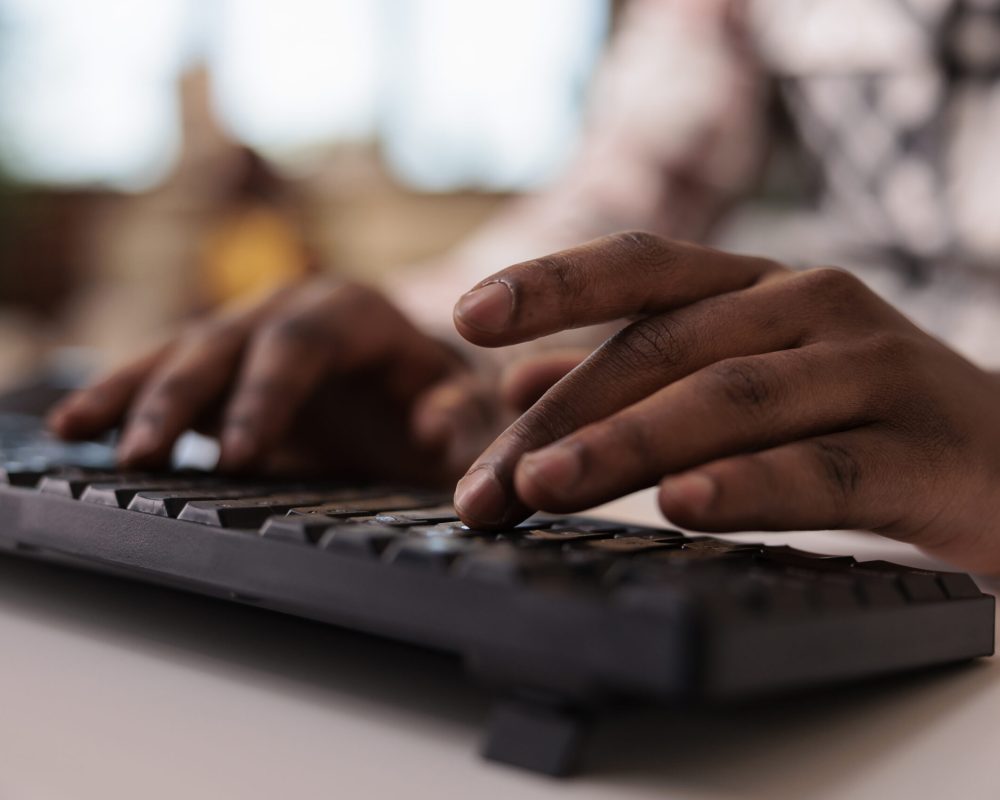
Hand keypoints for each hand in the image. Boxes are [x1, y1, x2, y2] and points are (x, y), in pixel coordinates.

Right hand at [49, 279, 505, 484]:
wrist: (411, 375)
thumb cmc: (438, 388)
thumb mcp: (462, 400)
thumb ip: (456, 413)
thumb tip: (432, 431)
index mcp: (351, 310)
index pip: (301, 343)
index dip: (266, 395)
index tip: (240, 455)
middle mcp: (287, 309)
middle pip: (224, 343)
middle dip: (180, 399)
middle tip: (144, 457)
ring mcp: (247, 332)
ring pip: (178, 353)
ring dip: (130, 393)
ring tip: (79, 431)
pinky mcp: (220, 365)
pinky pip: (162, 375)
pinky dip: (120, 397)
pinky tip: (76, 426)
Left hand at [451, 232, 999, 572]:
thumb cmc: (857, 417)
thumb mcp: (745, 378)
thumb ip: (636, 377)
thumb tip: (516, 386)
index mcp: (762, 287)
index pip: (644, 265)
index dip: (554, 283)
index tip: (467, 316)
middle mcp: (814, 307)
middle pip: (665, 349)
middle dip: (564, 419)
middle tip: (488, 483)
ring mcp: (873, 370)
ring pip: (730, 399)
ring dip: (627, 446)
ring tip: (546, 488)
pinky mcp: (924, 452)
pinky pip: (820, 469)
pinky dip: (745, 485)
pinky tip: (682, 507)